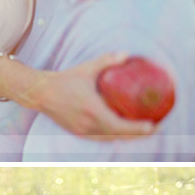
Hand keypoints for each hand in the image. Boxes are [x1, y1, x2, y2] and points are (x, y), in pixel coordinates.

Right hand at [29, 54, 154, 137]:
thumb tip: (127, 54)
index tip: (152, 126)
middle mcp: (88, 124)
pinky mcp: (78, 132)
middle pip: (119, 137)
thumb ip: (107, 61)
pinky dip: (114, 137)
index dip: (137, 129)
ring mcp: (82, 131)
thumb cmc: (64, 79)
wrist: (40, 93)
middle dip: (138, 135)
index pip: (120, 126)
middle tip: (154, 128)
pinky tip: (122, 132)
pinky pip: (101, 138)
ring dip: (127, 138)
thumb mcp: (87, 68)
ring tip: (142, 132)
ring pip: (110, 140)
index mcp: (92, 111)